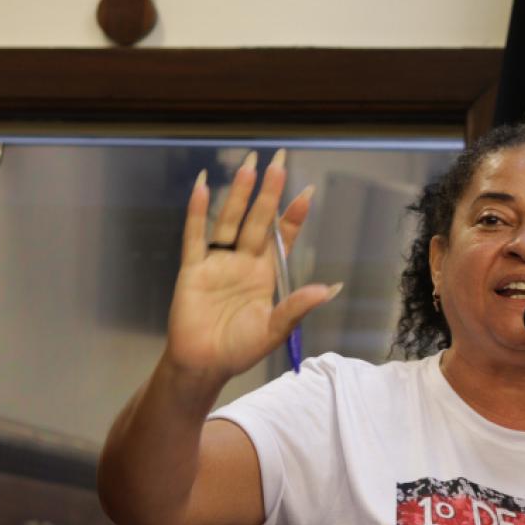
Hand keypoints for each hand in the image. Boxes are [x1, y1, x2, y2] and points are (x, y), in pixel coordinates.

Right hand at [165, 149, 338, 385]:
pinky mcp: (193, 268)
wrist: (204, 365)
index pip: (281, 237)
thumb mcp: (275, 329)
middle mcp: (243, 262)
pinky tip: (201, 185)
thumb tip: (331, 288)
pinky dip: (197, 211)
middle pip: (258, 220)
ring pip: (230, 220)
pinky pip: (195, 235)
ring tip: (250, 165)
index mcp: (265, 273)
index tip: (306, 191)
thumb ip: (297, 306)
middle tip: (279, 160)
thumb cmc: (240, 349)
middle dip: (269, 191)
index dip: (293, 215)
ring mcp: (218, 262)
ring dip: (239, 194)